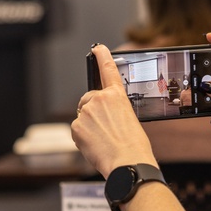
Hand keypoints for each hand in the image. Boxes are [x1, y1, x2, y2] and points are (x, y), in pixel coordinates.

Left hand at [72, 44, 156, 177]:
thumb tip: (101, 118)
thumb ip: (114, 111)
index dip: (102, 56)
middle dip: (93, 112)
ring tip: (104, 140)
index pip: (108, 70)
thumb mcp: (129, 119)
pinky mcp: (76, 125)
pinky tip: (95, 145)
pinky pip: (77, 130)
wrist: (128, 162)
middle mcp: (100, 99)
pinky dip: (83, 138)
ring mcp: (86, 112)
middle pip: (89, 100)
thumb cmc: (134, 146)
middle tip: (105, 129)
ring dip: (90, 126)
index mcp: (117, 96)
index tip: (97, 48)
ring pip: (83, 116)